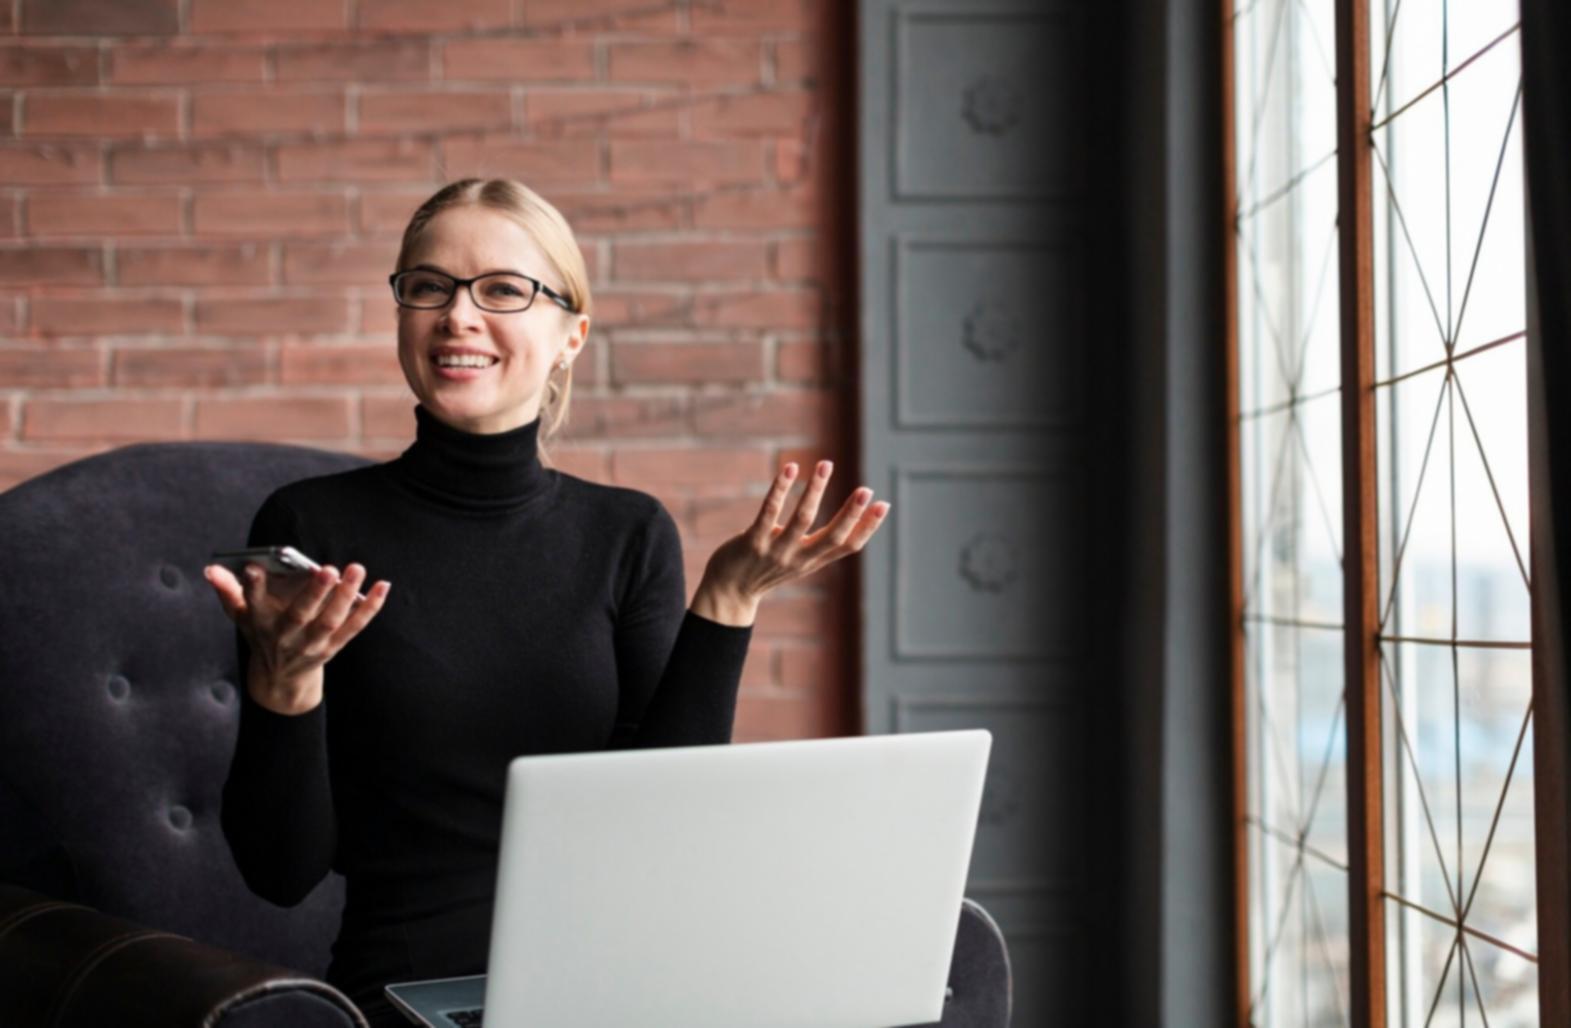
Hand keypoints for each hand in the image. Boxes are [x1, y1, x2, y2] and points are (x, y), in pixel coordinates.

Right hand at [203, 561, 390, 714]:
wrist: (280, 680)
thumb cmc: (262, 635)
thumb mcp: (240, 617)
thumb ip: (228, 591)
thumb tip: (211, 569)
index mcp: (260, 624)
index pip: (252, 604)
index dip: (252, 588)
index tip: (253, 568)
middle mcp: (286, 636)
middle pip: (300, 615)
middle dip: (314, 593)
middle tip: (328, 568)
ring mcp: (312, 645)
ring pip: (331, 622)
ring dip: (346, 596)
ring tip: (356, 569)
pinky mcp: (333, 648)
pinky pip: (355, 628)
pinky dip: (370, 608)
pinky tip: (382, 586)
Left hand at [692, 460, 889, 625]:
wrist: (728, 593)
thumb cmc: (765, 569)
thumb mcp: (797, 559)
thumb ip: (818, 544)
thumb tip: (847, 522)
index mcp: (813, 560)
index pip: (848, 546)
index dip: (867, 527)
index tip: (884, 505)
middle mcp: (799, 558)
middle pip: (832, 536)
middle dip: (851, 513)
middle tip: (866, 490)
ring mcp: (775, 551)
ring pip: (802, 519)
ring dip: (816, 490)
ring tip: (826, 464)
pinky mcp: (752, 543)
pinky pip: (769, 512)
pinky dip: (780, 490)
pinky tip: (789, 468)